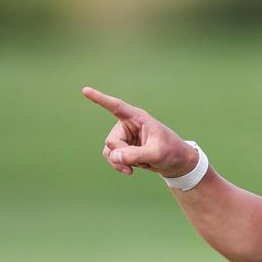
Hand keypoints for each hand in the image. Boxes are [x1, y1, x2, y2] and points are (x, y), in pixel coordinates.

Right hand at [82, 87, 196, 176]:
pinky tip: (131, 171)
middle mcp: (127, 125)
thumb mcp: (157, 153)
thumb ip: (135, 155)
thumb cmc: (171, 152)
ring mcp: (124, 137)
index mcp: (138, 118)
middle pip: (112, 140)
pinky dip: (119, 166)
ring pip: (109, 151)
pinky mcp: (123, 148)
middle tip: (138, 162)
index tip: (85, 90)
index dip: (100, 99)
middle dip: (122, 154)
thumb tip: (113, 156)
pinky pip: (112, 158)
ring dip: (119, 163)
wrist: (176, 163)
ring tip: (133, 169)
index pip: (116, 106)